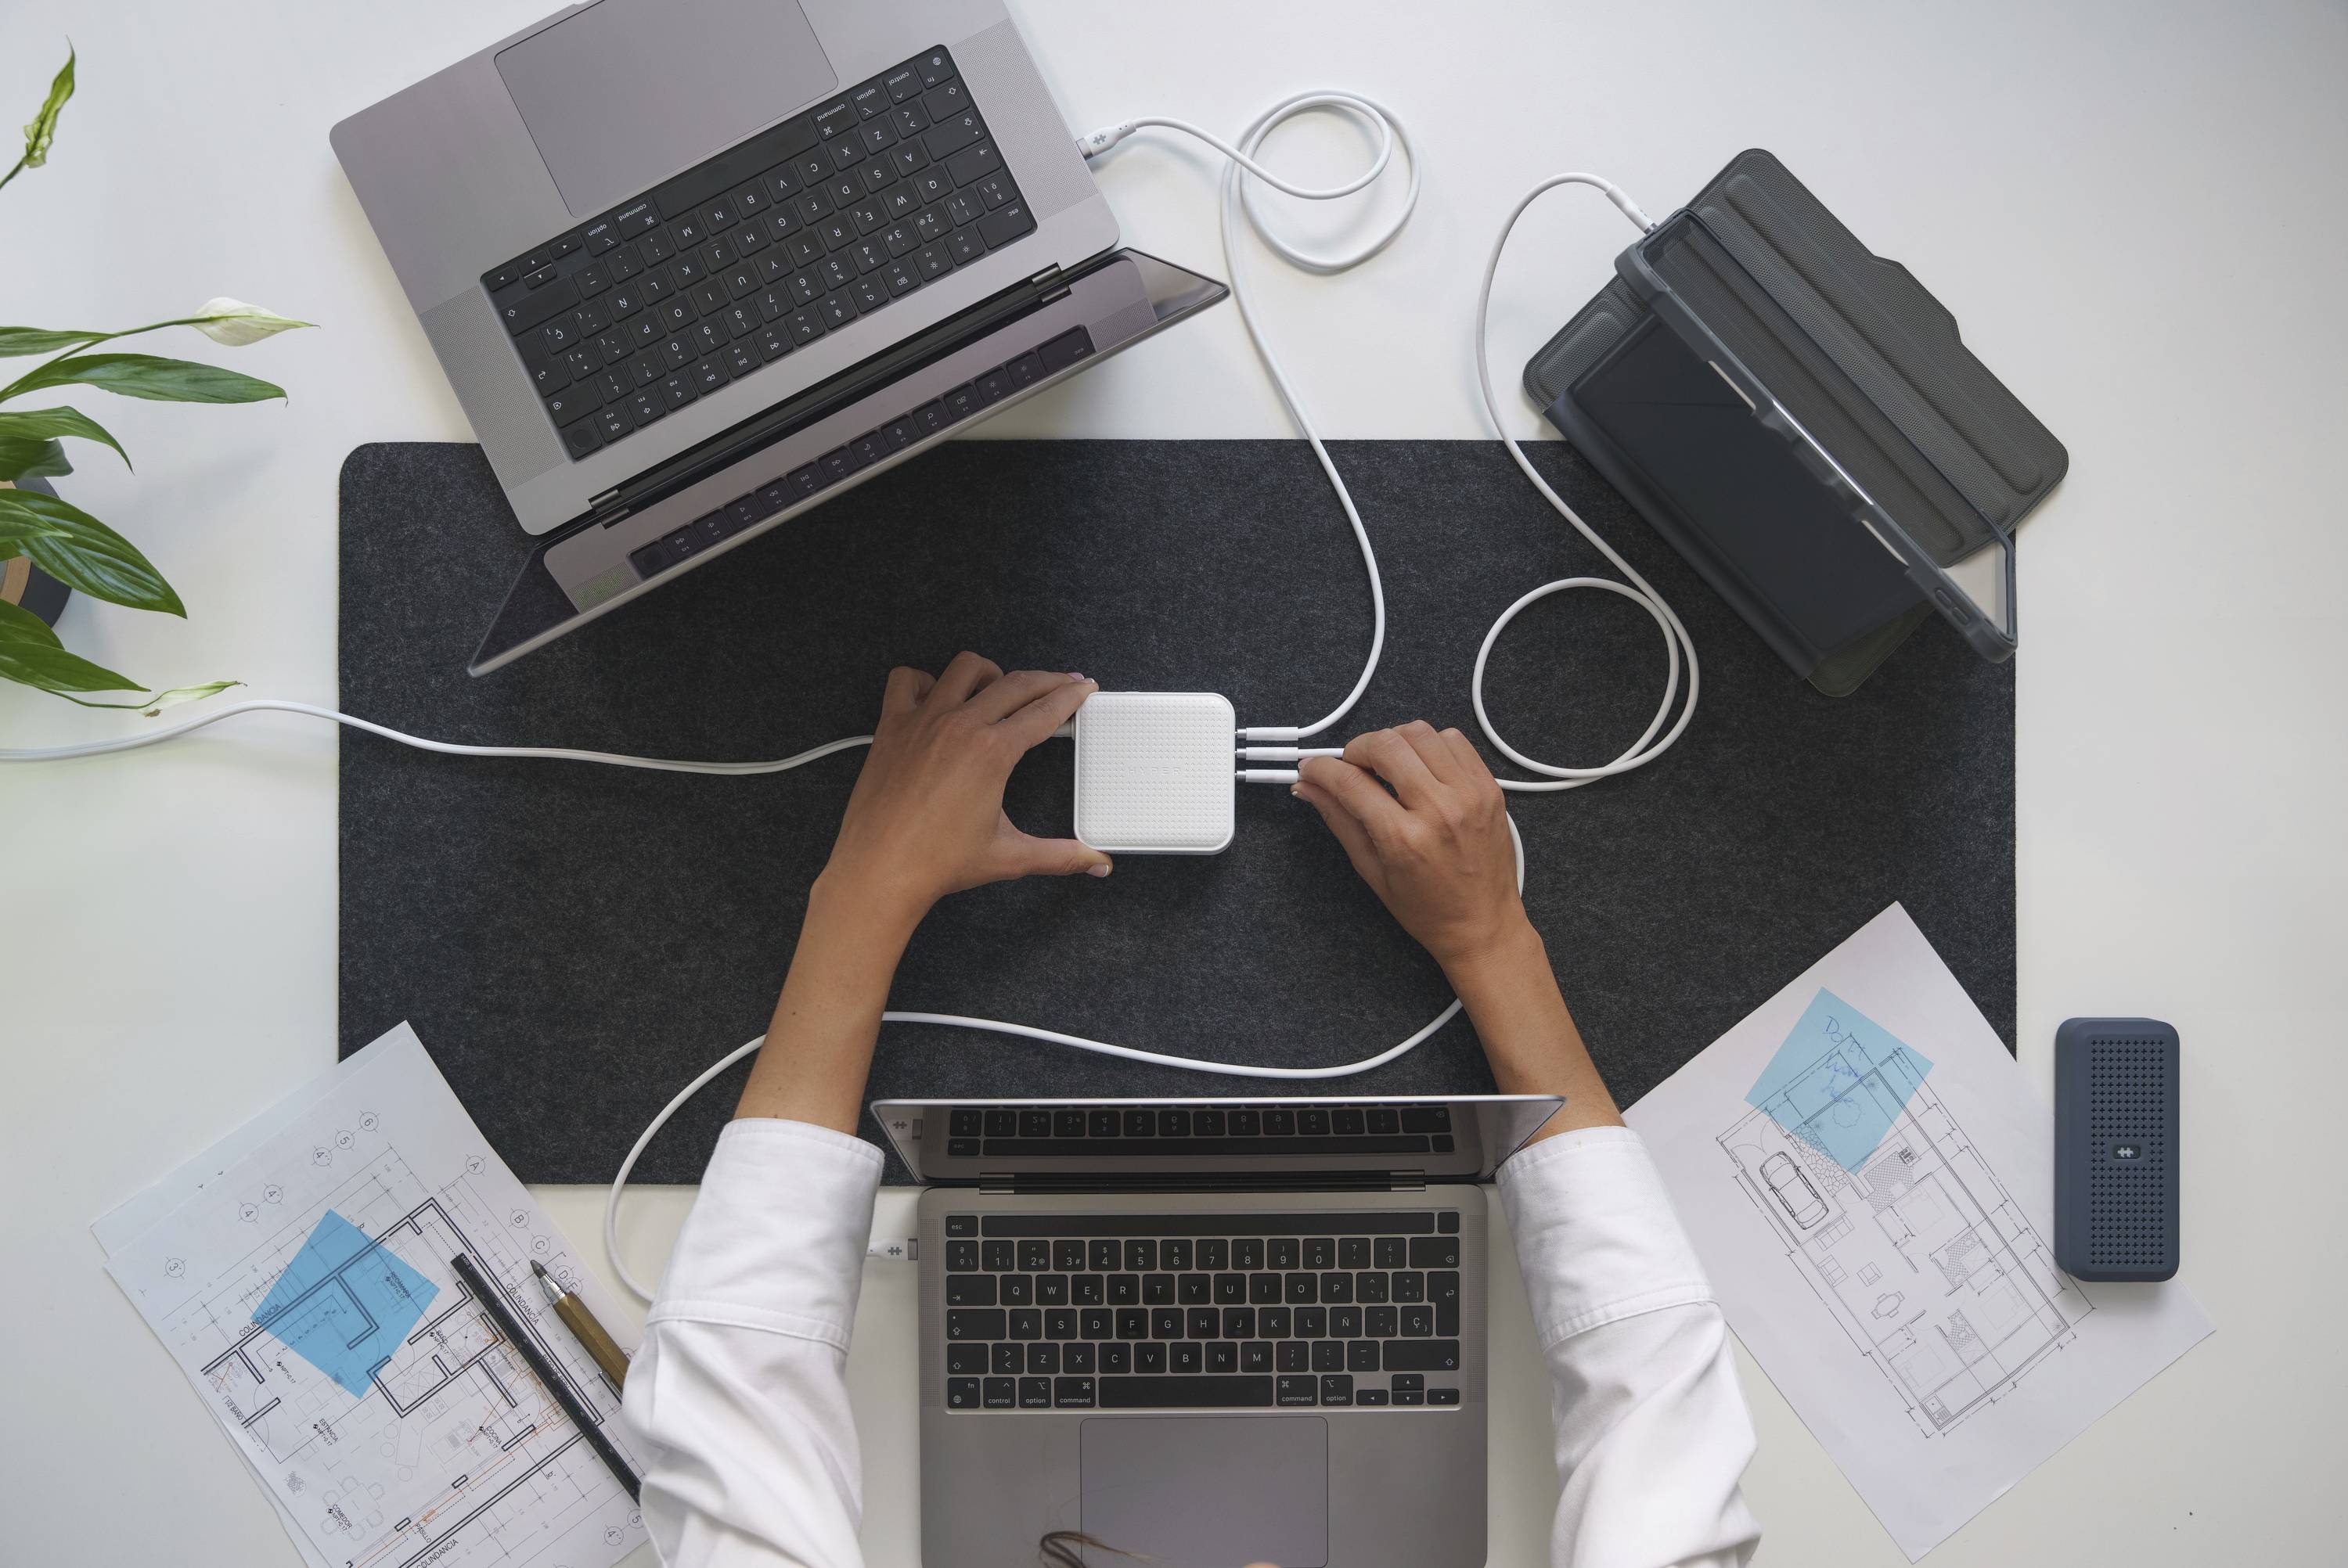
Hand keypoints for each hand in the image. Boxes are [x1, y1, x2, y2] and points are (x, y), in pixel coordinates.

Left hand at [818, 652, 1108, 933]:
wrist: (878, 870)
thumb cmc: (937, 863)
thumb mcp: (1009, 856)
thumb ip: (1061, 856)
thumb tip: (1098, 863)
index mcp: (993, 751)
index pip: (1045, 711)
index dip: (1071, 697)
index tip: (1083, 688)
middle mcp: (960, 726)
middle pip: (1016, 683)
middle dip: (1047, 680)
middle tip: (1062, 684)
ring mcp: (923, 721)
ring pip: (964, 668)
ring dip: (990, 673)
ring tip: (1001, 689)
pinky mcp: (892, 727)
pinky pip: (907, 680)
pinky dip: (925, 680)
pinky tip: (938, 697)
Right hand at [1294, 721, 1527, 974]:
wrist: (1483, 925)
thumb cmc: (1426, 908)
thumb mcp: (1371, 870)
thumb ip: (1339, 819)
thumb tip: (1308, 786)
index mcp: (1404, 838)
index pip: (1350, 782)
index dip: (1321, 769)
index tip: (1311, 768)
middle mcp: (1439, 809)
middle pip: (1386, 744)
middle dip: (1357, 749)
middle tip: (1352, 769)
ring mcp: (1470, 793)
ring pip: (1420, 732)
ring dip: (1394, 742)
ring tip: (1388, 768)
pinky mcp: (1489, 787)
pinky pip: (1454, 740)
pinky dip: (1430, 745)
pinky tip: (1421, 768)